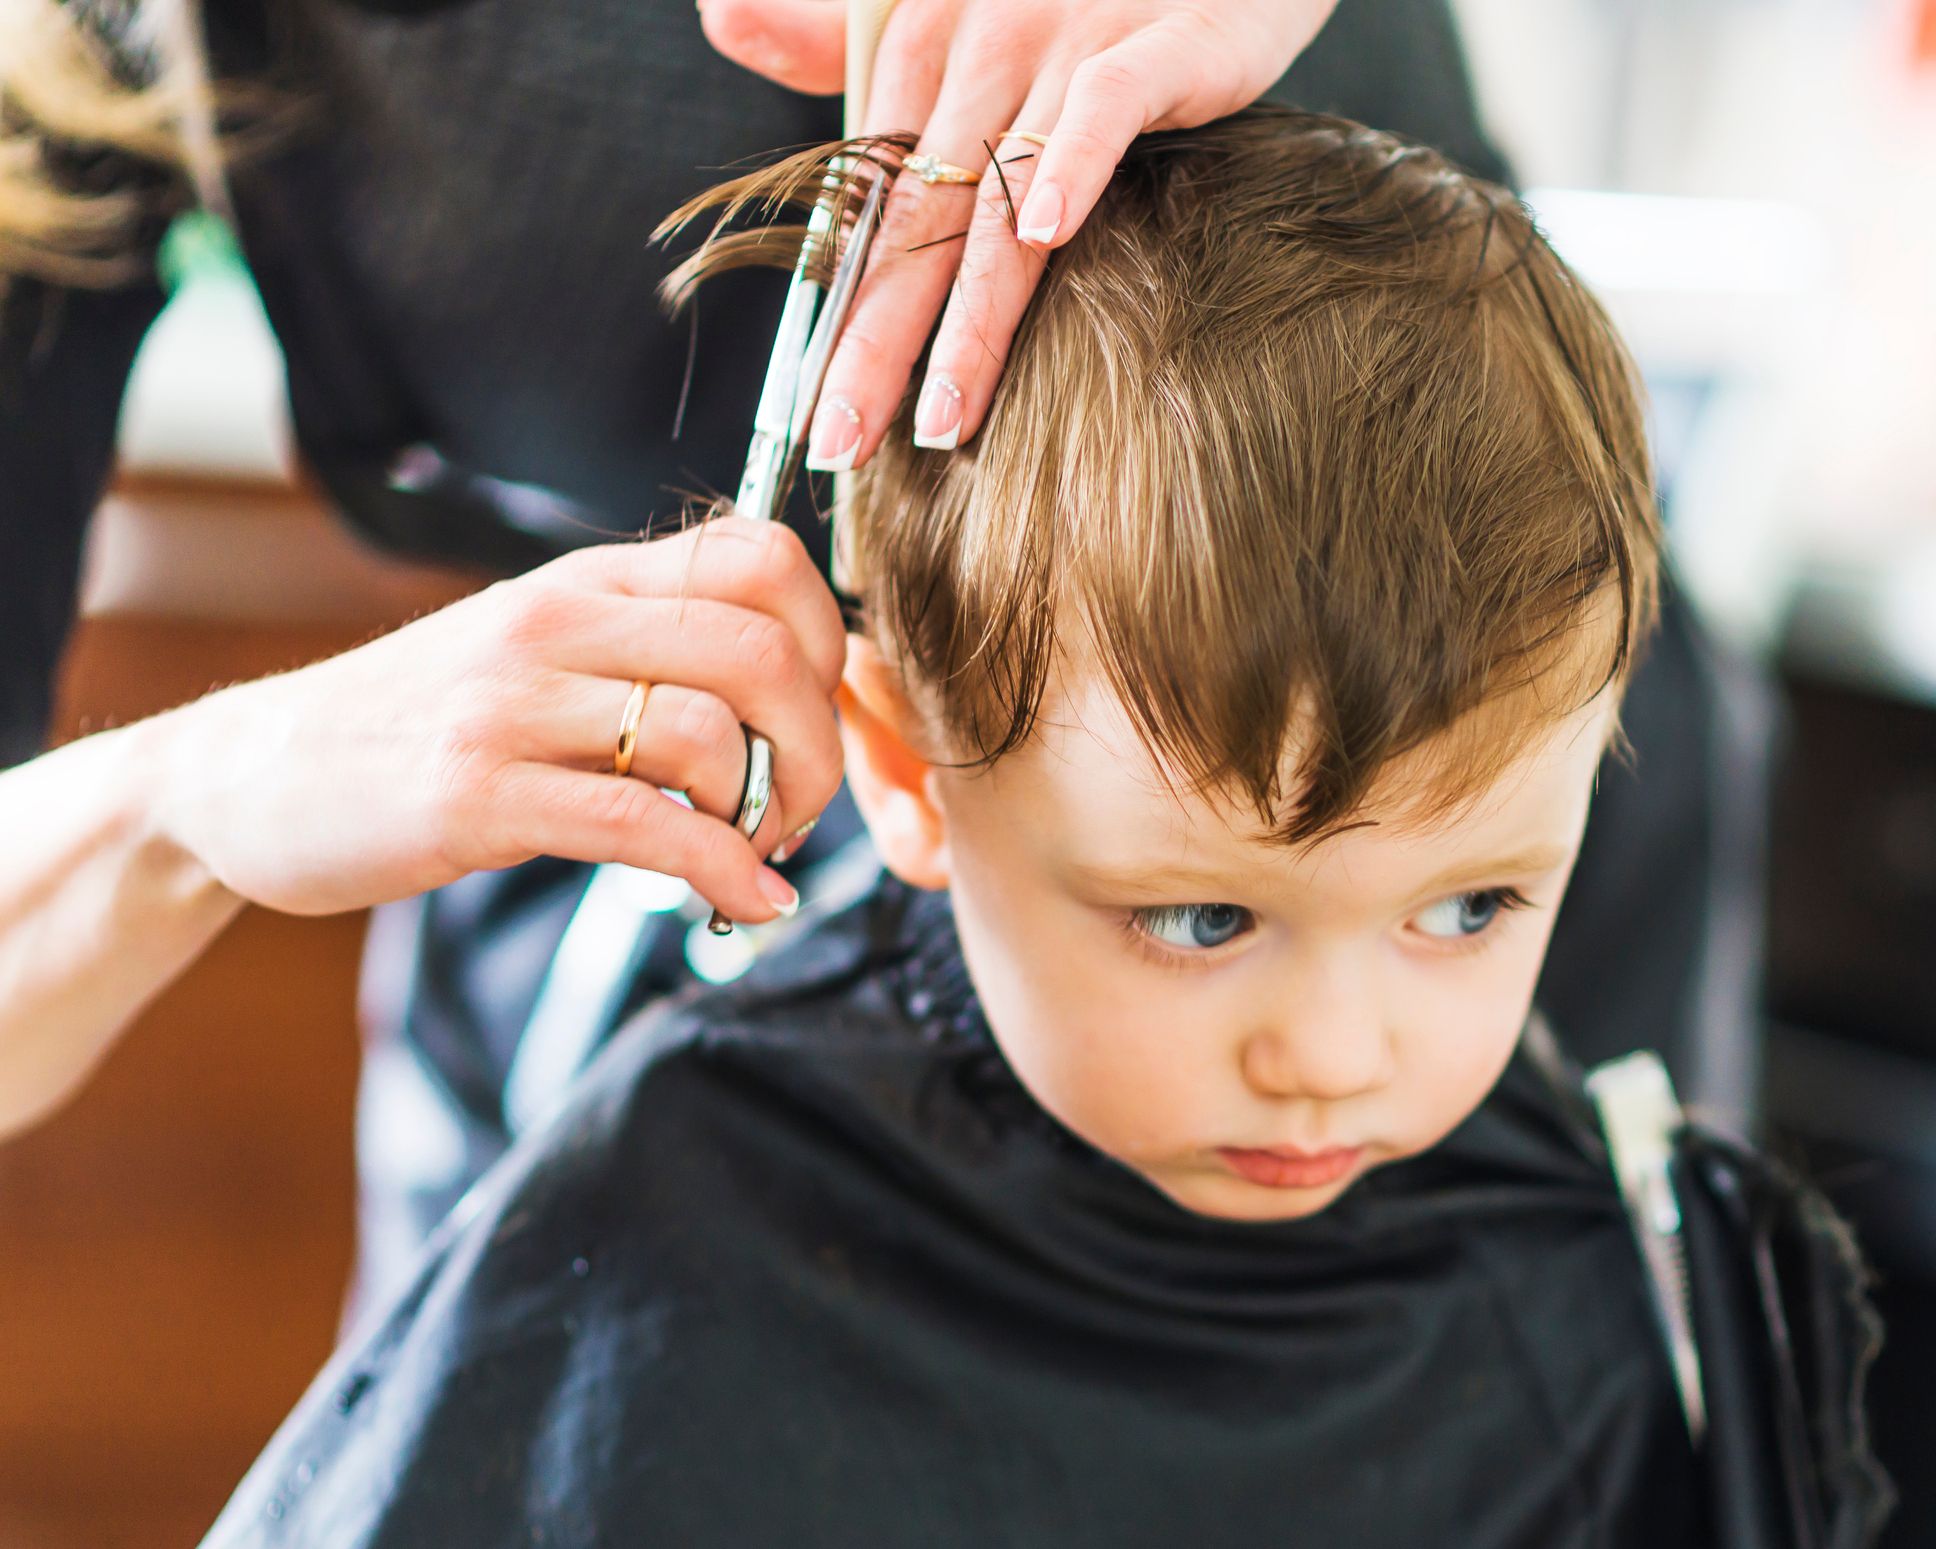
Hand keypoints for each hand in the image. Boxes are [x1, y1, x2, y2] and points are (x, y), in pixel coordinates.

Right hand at [154, 518, 845, 923]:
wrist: (250, 773)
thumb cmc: (419, 720)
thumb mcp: (535, 649)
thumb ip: (644, 647)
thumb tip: (789, 685)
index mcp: (585, 579)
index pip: (759, 556)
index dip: (827, 638)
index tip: (819, 718)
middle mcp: (556, 621)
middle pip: (762, 651)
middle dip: (817, 747)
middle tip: (799, 809)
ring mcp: (511, 705)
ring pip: (710, 735)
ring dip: (766, 815)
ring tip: (751, 855)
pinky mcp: (476, 795)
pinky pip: (643, 828)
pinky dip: (721, 874)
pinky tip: (741, 905)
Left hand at [699, 0, 1338, 465]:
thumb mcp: (957, 7)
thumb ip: (839, 35)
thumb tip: (720, 18)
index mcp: (920, 45)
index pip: (866, 205)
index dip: (839, 311)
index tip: (813, 410)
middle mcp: (979, 44)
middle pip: (914, 221)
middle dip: (875, 343)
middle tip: (845, 444)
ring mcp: (1064, 40)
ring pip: (999, 195)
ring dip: (970, 315)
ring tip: (942, 419)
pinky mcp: (1155, 42)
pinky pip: (1106, 105)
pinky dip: (1076, 164)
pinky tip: (1052, 237)